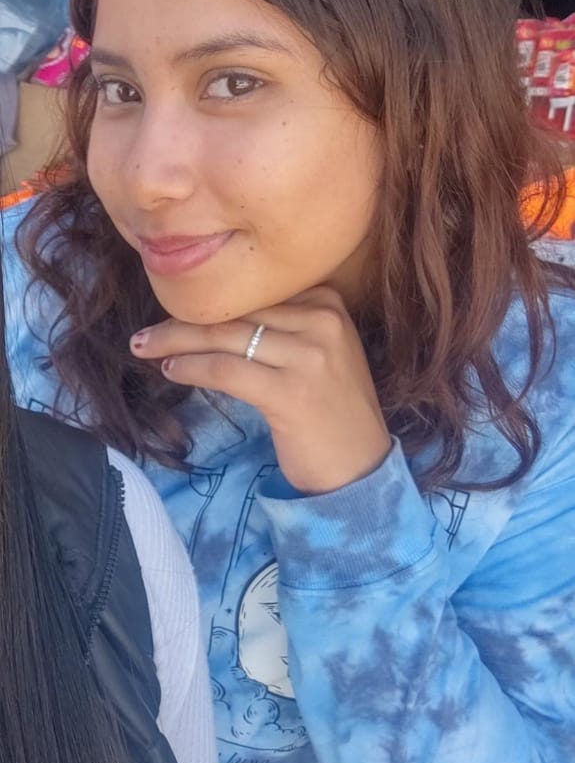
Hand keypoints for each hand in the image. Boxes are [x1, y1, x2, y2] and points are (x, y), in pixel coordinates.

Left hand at [130, 287, 390, 495]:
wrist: (360, 468)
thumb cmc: (330, 413)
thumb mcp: (318, 354)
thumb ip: (281, 327)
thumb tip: (212, 315)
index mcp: (329, 303)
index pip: (253, 293)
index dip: (208, 302)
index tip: (173, 311)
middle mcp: (323, 321)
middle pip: (236, 311)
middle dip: (183, 320)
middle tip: (145, 332)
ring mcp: (310, 355)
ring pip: (224, 337)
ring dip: (175, 342)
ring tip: (145, 348)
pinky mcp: (290, 392)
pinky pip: (224, 370)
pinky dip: (191, 369)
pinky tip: (170, 372)